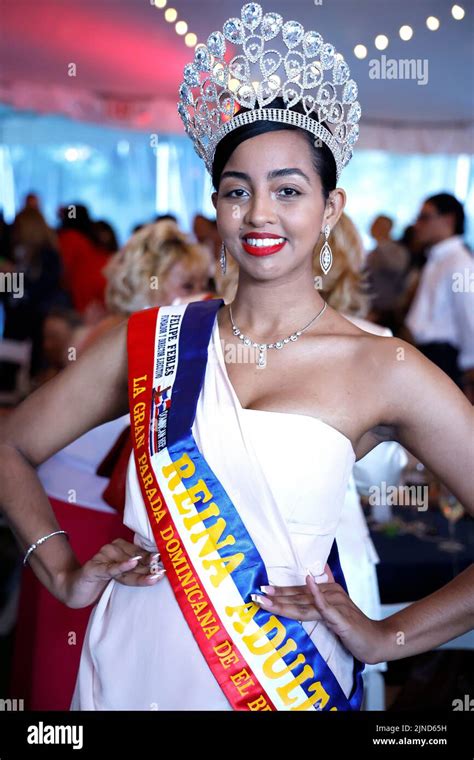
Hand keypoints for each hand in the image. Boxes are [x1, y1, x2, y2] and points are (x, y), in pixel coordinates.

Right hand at [58, 538, 165, 608]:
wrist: (74, 590)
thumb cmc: (101, 582)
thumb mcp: (121, 577)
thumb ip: (136, 573)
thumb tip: (159, 572)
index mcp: (120, 547)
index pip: (142, 554)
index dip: (155, 560)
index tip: (171, 563)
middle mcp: (112, 549)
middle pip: (137, 560)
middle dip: (151, 568)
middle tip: (166, 572)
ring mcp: (102, 557)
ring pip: (127, 566)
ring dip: (141, 572)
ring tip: (156, 575)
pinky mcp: (93, 568)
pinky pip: (110, 568)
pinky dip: (122, 566)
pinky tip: (133, 563)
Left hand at [253, 572, 385, 664]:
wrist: (376, 640)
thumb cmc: (354, 628)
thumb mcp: (336, 612)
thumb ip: (323, 600)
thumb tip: (314, 578)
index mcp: (327, 591)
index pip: (299, 592)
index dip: (280, 592)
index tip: (261, 591)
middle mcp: (330, 594)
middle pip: (298, 597)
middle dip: (276, 596)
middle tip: (256, 595)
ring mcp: (336, 604)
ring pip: (304, 603)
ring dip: (283, 600)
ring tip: (265, 599)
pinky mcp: (340, 616)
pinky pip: (325, 605)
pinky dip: (316, 594)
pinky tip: (308, 583)